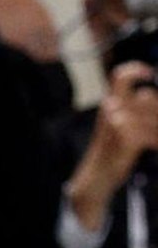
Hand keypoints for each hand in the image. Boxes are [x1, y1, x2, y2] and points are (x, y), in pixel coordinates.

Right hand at [70, 64, 157, 231]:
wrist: (95, 178)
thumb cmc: (109, 151)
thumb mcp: (116, 124)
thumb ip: (131, 107)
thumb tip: (148, 93)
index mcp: (110, 104)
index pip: (121, 75)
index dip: (137, 69)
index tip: (149, 74)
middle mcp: (112, 110)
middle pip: (147, 96)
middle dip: (156, 111)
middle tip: (154, 124)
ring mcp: (118, 123)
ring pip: (153, 115)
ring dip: (156, 129)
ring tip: (155, 139)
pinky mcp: (126, 138)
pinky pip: (151, 134)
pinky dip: (155, 141)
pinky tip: (154, 146)